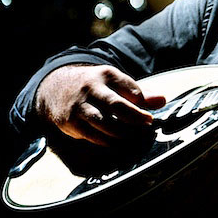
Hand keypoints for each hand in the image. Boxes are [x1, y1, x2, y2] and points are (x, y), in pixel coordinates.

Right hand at [35, 65, 165, 146]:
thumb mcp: (116, 83)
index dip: (143, 105)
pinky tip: (114, 142)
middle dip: (135, 118)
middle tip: (145, 126)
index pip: (131, 90)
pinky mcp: (68, 121)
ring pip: (103, 122)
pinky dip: (105, 141)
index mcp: (107, 75)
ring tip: (132, 137)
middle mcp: (91, 88)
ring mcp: (78, 105)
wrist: (56, 87)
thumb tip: (162, 100)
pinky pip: (90, 135)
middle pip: (117, 105)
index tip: (149, 118)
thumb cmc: (96, 87)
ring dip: (121, 133)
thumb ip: (140, 93)